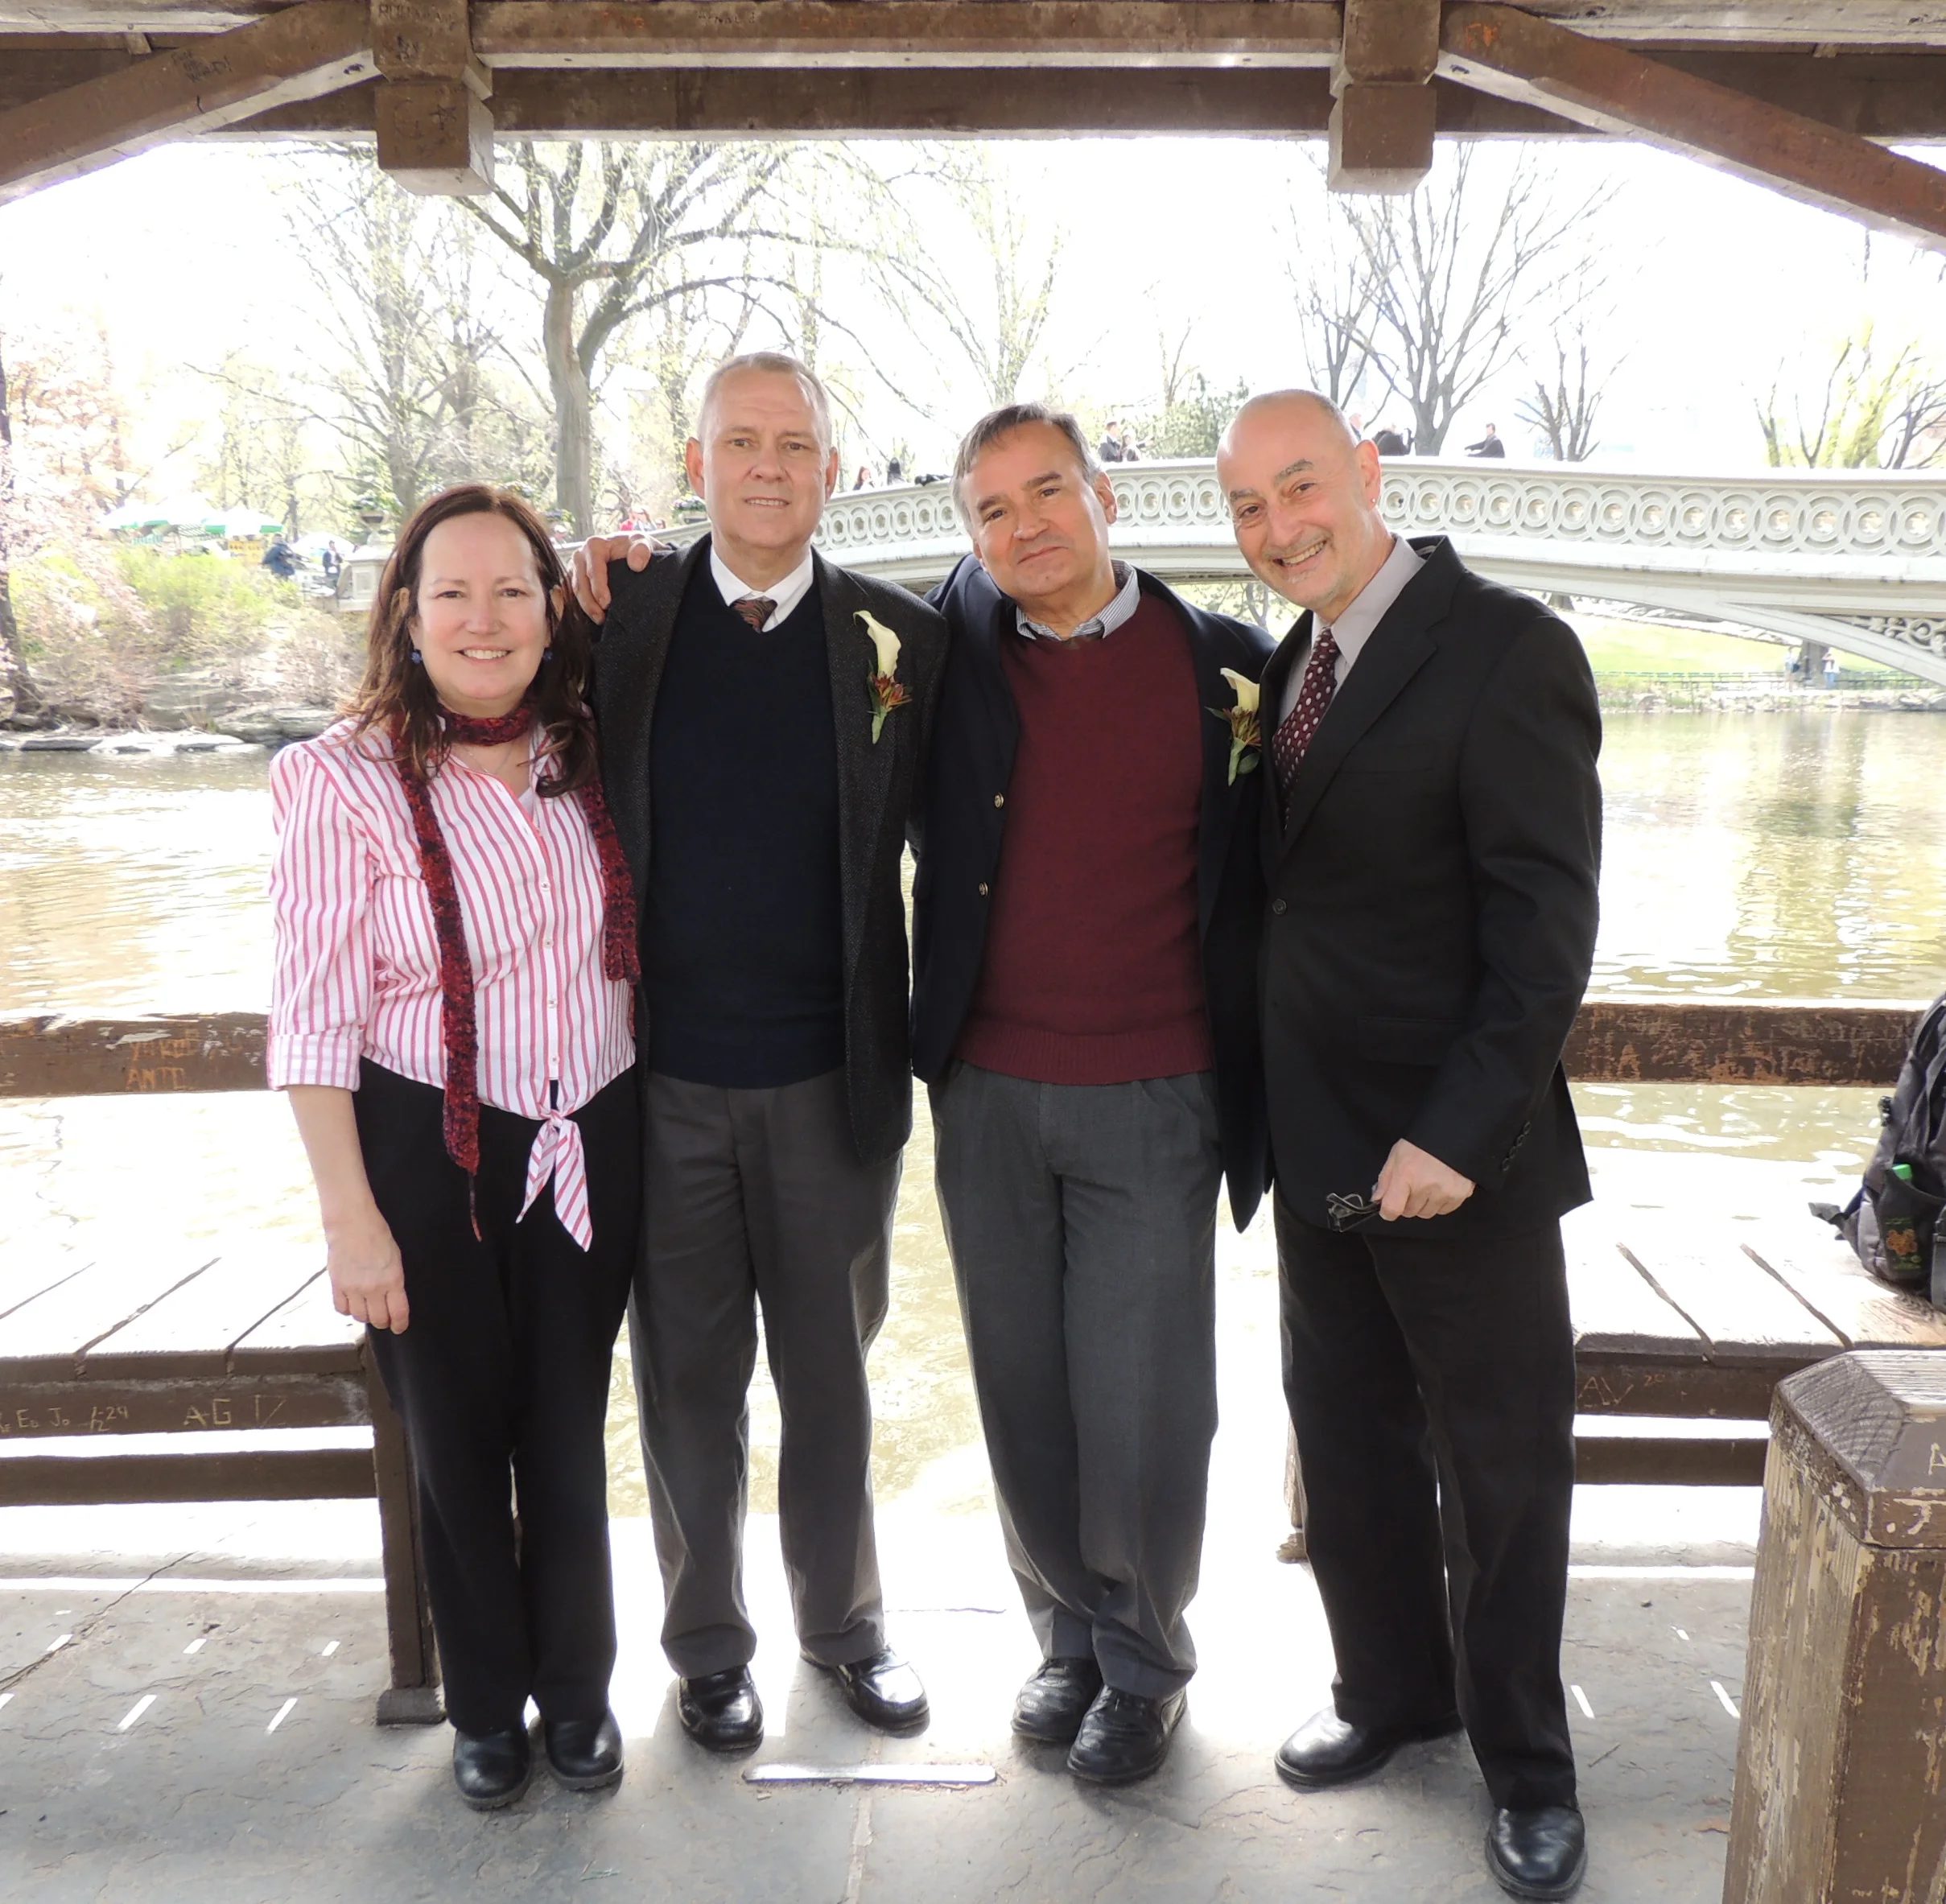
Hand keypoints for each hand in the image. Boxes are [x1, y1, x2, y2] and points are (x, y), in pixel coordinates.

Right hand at [324, 1204, 409, 1332]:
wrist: (352, 1224)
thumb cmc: (377, 1235)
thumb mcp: (396, 1258)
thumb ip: (394, 1280)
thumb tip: (393, 1298)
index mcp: (393, 1279)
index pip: (398, 1313)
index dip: (399, 1324)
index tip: (399, 1327)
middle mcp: (373, 1288)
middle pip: (378, 1319)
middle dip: (383, 1321)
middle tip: (383, 1318)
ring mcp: (353, 1288)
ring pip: (359, 1317)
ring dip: (365, 1316)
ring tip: (368, 1308)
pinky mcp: (337, 1285)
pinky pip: (341, 1309)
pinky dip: (347, 1310)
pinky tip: (351, 1303)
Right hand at [568, 533, 661, 622]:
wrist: (633, 550)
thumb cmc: (636, 547)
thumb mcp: (643, 542)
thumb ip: (642, 549)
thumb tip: (636, 565)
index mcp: (594, 545)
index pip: (593, 569)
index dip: (598, 587)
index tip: (606, 604)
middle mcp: (581, 555)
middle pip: (580, 582)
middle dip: (589, 603)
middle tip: (601, 618)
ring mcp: (577, 568)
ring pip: (576, 590)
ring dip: (586, 607)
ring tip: (600, 620)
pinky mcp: (577, 578)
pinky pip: (576, 594)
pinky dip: (584, 606)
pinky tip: (595, 617)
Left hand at [1374, 1139, 1474, 1221]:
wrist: (1453, 1133)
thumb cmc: (1423, 1142)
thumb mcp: (1397, 1154)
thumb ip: (1385, 1179)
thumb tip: (1378, 1199)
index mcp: (1406, 1174)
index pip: (1392, 1208)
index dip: (1387, 1212)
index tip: (1388, 1208)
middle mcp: (1425, 1186)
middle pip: (1409, 1212)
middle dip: (1407, 1203)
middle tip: (1411, 1187)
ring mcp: (1444, 1192)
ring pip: (1426, 1213)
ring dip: (1423, 1204)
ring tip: (1427, 1185)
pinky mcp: (1460, 1194)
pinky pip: (1444, 1210)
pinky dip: (1440, 1203)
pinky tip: (1439, 1187)